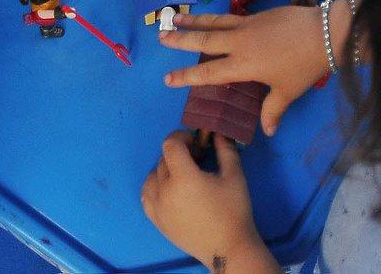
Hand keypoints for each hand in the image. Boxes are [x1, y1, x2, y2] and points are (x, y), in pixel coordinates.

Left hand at [141, 132, 273, 271]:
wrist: (228, 248)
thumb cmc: (233, 211)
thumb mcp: (234, 176)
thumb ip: (225, 149)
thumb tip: (217, 132)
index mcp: (183, 177)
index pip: (170, 144)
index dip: (182, 137)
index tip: (196, 143)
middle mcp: (165, 190)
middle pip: (163, 159)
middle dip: (179, 153)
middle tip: (197, 159)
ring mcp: (157, 207)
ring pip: (152, 176)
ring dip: (166, 169)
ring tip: (183, 176)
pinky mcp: (157, 221)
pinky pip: (146, 196)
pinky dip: (154, 187)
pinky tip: (169, 189)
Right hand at [159, 6, 336, 136]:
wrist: (324, 33)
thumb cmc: (305, 65)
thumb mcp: (288, 91)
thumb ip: (273, 110)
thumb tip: (267, 132)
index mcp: (243, 65)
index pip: (209, 73)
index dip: (187, 77)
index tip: (167, 79)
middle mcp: (239, 43)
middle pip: (204, 40)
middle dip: (181, 40)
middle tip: (161, 36)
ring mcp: (247, 26)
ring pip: (214, 23)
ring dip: (193, 21)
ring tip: (174, 18)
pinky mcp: (257, 15)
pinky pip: (229, 17)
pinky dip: (214, 17)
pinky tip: (209, 17)